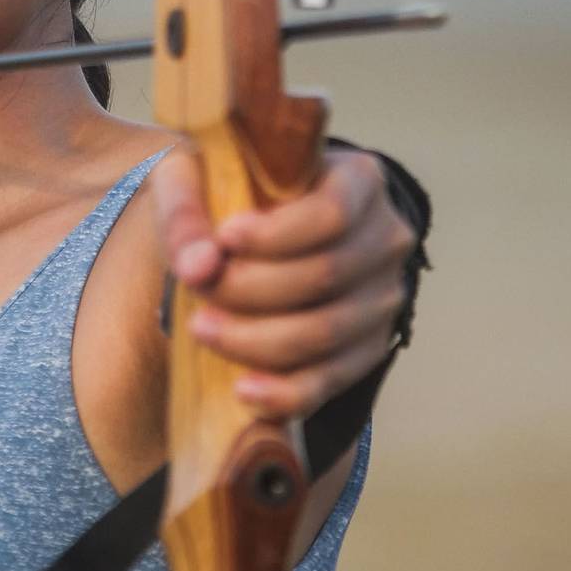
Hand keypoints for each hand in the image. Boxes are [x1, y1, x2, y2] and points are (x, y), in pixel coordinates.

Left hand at [149, 143, 420, 419]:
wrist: (258, 234)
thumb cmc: (230, 195)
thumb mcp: (197, 178)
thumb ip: (185, 211)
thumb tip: (198, 266)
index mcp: (359, 180)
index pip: (332, 213)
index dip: (275, 234)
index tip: (223, 238)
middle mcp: (385, 238)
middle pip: (325, 274)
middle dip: (249, 289)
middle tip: (197, 288)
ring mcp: (384, 298)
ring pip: (326, 332)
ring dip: (254, 339)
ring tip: (202, 329)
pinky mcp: (369, 348)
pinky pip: (332, 380)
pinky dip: (285, 392)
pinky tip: (243, 390)